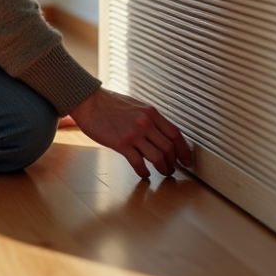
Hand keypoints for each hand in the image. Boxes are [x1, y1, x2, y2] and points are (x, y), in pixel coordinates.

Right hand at [69, 87, 193, 177]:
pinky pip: (138, 162)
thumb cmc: (109, 104)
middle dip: (174, 162)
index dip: (184, 149)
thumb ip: (149, 119)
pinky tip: (144, 173)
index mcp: (151, 112)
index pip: (175, 133)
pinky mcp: (121, 143)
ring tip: (163, 172)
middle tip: (173, 168)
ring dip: (163, 168)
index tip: (186, 159)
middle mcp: (145, 122)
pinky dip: (144, 171)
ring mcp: (133, 133)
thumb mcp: (136, 106)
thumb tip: (160, 135)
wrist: (89, 102)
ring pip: (158, 157)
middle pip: (169, 147)